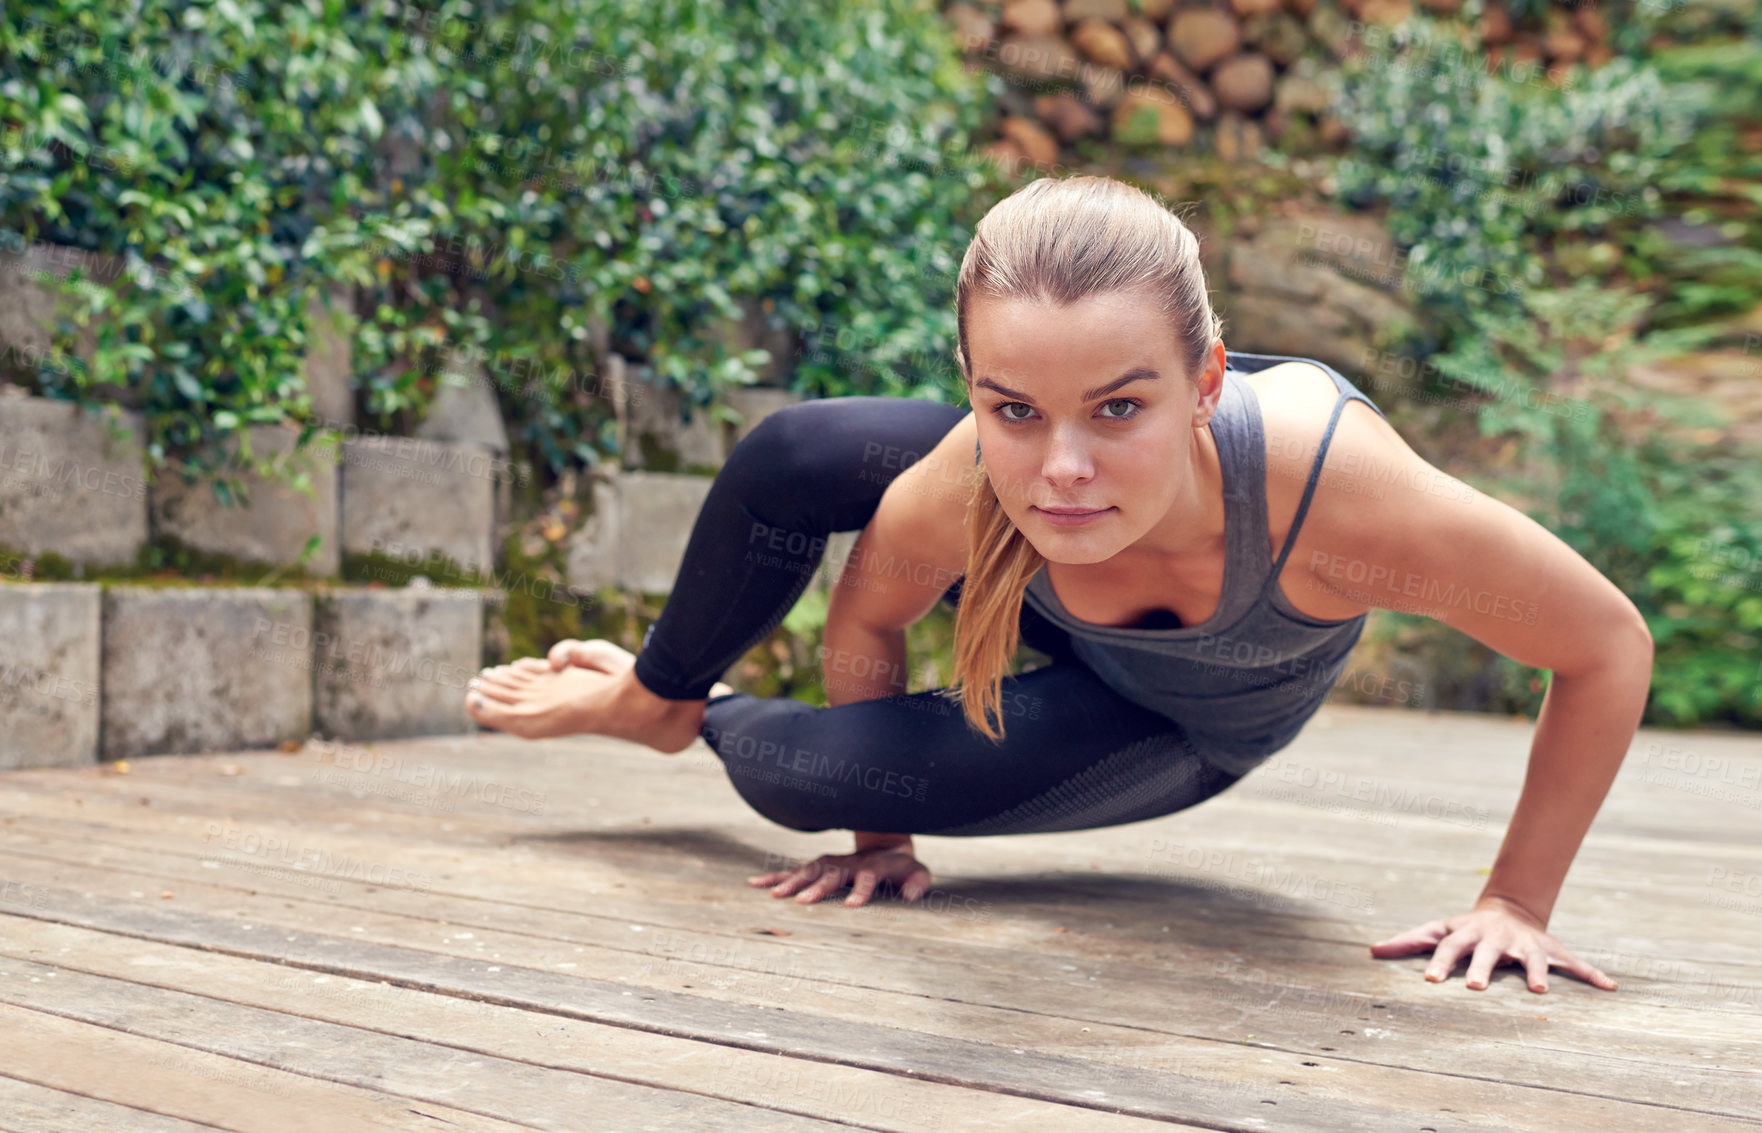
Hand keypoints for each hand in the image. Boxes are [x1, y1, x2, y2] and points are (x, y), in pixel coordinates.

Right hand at [748, 841, 932, 906]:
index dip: (862, 890)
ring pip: (809, 870)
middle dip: (816, 887)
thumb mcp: (918, 872)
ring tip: (773, 895)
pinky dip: (776, 876)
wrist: (884, 842)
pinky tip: (755, 883)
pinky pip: (795, 870)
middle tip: (800, 901)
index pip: (868, 877)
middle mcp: (849, 862)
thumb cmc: (902, 865)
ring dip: (791, 881)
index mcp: (874, 866)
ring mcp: (831, 862)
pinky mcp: (818, 866)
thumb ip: (918, 882)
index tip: (852, 906)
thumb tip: (910, 895)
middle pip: (832, 873)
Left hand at [1369, 895, 1617, 992]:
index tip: (1430, 981)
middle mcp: (1496, 939)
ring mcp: (1525, 945)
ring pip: (1533, 959)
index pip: (1448, 947)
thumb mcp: (1437, 930)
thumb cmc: (1465, 929)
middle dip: (1482, 968)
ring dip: (1536, 973)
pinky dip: (1593, 975)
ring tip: (1539, 991)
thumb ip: (1407, 942)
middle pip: (1486, 954)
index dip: (1439, 962)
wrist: (1508, 909)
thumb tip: (1371, 950)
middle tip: (1476, 987)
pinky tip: (1610, 987)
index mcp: (1467, 935)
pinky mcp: (1551, 952)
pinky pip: (1575, 964)